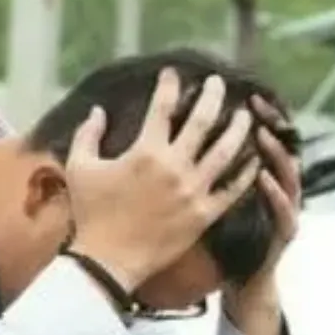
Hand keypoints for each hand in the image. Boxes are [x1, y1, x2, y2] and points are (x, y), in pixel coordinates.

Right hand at [64, 68, 259, 289]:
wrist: (108, 261)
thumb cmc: (91, 214)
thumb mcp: (80, 168)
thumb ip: (87, 134)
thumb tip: (97, 110)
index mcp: (145, 151)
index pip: (162, 107)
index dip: (169, 85)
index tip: (173, 73)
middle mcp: (174, 167)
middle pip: (202, 121)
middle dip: (212, 96)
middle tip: (218, 83)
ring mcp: (192, 191)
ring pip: (225, 152)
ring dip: (238, 129)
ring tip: (246, 116)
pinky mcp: (204, 215)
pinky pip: (232, 190)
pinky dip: (246, 173)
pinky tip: (255, 160)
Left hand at [232, 95, 301, 298]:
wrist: (245, 280)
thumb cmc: (229, 239)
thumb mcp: (220, 198)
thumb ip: (213, 168)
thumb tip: (186, 138)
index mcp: (261, 177)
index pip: (263, 139)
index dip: (257, 116)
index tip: (241, 95)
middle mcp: (279, 187)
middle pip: (280, 147)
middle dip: (271, 123)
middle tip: (255, 104)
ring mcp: (287, 208)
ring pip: (288, 173)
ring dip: (275, 153)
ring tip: (261, 134)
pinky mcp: (286, 231)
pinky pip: (283, 208)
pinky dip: (275, 192)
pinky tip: (264, 177)